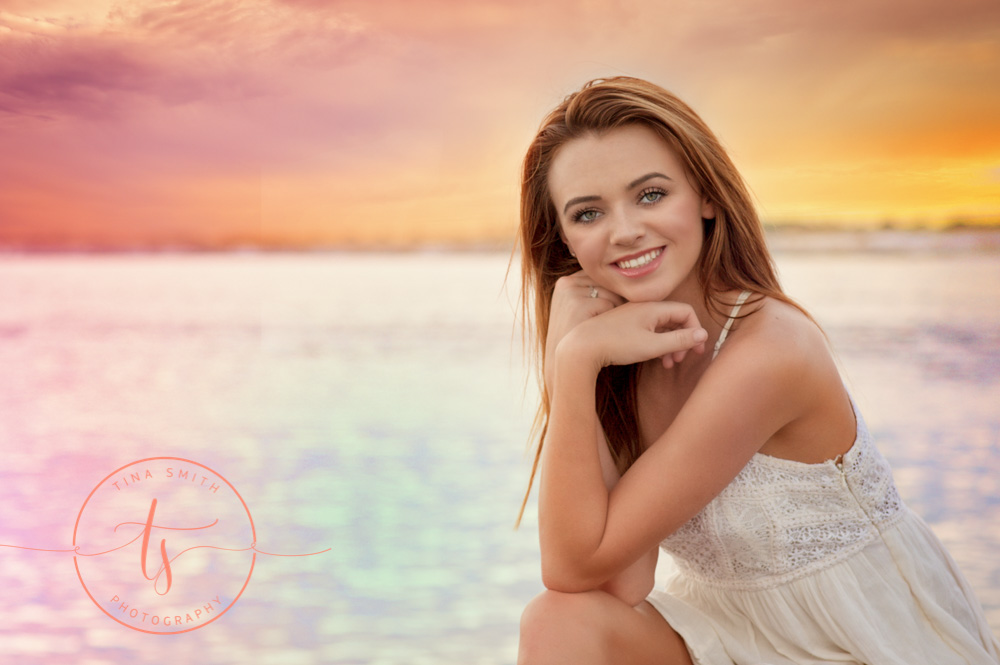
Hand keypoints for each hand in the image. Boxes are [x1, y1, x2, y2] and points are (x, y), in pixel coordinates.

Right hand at [545, 272, 624, 387]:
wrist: (567, 361)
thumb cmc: (580, 337)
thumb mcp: (582, 308)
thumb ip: (595, 292)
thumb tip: (623, 281)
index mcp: (566, 282)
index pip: (603, 279)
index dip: (612, 296)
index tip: (608, 316)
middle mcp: (567, 282)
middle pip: (609, 284)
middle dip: (616, 303)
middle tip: (608, 324)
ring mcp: (570, 292)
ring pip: (612, 294)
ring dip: (615, 312)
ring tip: (603, 329)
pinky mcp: (577, 305)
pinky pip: (610, 305)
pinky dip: (611, 319)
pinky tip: (602, 332)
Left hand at [560, 301, 707, 371]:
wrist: (582, 347)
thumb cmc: (617, 344)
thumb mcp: (652, 345)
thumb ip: (679, 340)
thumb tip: (703, 335)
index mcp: (653, 308)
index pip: (686, 312)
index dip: (695, 330)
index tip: (696, 350)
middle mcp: (644, 308)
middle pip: (675, 320)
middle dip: (683, 340)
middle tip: (682, 360)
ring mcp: (634, 317)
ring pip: (662, 328)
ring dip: (670, 345)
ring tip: (669, 364)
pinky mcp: (625, 326)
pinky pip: (649, 332)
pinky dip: (657, 345)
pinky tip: (655, 360)